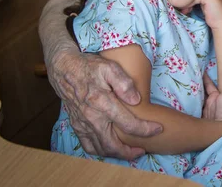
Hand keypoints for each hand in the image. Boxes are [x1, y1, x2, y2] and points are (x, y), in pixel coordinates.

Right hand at [48, 49, 162, 159]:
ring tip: (130, 153)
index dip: (145, 129)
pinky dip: (101, 152)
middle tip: (143, 150)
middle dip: (130, 152)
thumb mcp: (109, 67)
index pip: (128, 123)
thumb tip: (136, 100)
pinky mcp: (77, 126)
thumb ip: (124, 83)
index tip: (157, 128)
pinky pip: (88, 146)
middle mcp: (91, 118)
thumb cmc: (89, 67)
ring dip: (116, 155)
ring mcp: (82, 124)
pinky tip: (111, 150)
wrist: (64, 69)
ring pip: (100, 148)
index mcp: (102, 103)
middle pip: (113, 145)